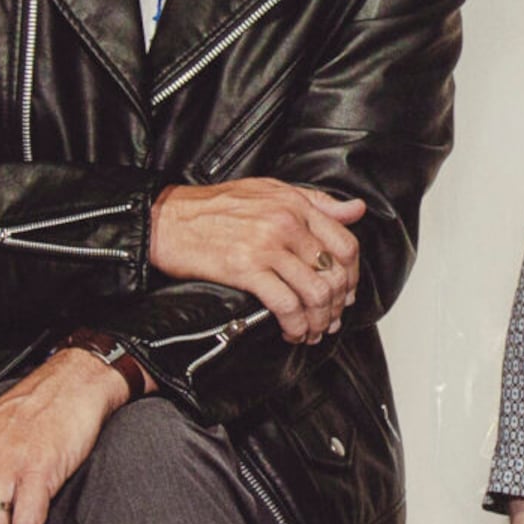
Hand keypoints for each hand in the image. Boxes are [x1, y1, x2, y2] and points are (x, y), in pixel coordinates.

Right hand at [149, 179, 368, 341]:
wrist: (167, 219)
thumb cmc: (213, 206)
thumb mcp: (271, 191)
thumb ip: (317, 203)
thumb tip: (356, 210)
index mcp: (296, 204)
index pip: (345, 244)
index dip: (353, 275)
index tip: (347, 292)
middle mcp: (287, 223)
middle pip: (335, 273)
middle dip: (338, 305)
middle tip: (331, 319)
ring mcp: (268, 246)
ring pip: (316, 293)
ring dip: (320, 321)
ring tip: (312, 331)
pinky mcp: (247, 269)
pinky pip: (287, 305)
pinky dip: (296, 326)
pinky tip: (292, 332)